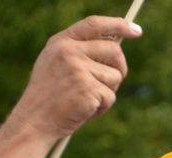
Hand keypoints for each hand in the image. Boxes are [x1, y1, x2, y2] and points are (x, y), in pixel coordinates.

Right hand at [12, 16, 141, 140]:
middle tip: (110, 84)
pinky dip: (103, 107)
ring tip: (85, 99)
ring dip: (108, 92)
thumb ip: (81, 51)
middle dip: (120, 68)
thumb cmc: (51, 95)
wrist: (35, 120)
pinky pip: (110, 96)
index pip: (94, 24)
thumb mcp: (58, 65)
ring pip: (115, 76)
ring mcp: (78, 69)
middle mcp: (69, 51)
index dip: (118, 25)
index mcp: (61, 42)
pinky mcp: (88, 88)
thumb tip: (116, 45)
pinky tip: (84, 110)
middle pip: (114, 51)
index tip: (136, 30)